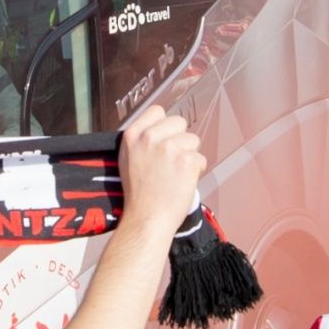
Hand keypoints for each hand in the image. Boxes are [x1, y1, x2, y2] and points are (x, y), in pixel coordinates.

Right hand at [117, 106, 206, 234]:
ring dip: (189, 156)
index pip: (157, 111)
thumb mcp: (128, 158)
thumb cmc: (138, 194)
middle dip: (180, 139)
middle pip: (179, 122)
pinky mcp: (187, 160)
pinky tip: (183, 182)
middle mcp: (150, 137)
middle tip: (171, 161)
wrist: (147, 218)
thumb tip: (158, 129)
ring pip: (193, 140)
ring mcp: (169, 148)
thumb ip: (141, 140)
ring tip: (175, 174)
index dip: (165, 125)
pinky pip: (201, 158)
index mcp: (133, 135)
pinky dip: (197, 171)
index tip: (164, 139)